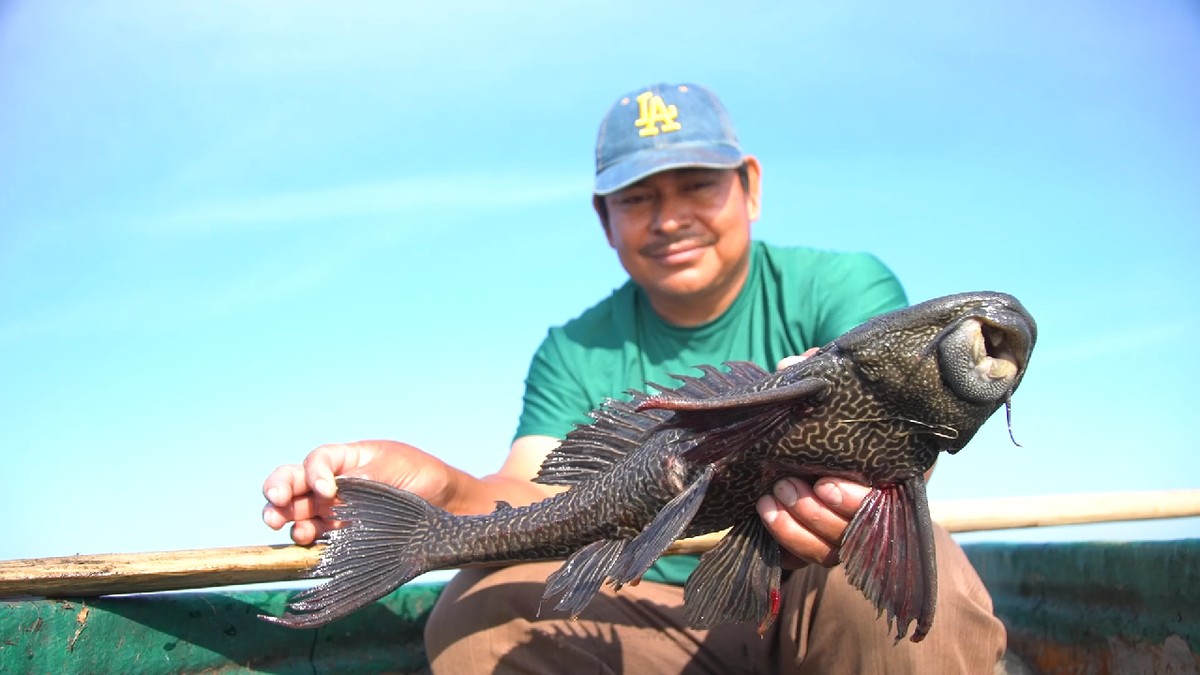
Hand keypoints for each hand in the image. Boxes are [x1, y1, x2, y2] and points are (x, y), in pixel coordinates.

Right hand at [261, 440, 450, 544]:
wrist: (445, 505)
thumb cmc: (422, 475)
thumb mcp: (397, 467)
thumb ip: (366, 477)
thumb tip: (336, 489)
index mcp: (347, 458)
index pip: (317, 460)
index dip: (314, 473)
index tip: (326, 489)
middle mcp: (333, 482)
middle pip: (293, 482)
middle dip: (277, 491)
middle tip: (275, 505)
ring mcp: (334, 509)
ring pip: (297, 510)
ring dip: (286, 518)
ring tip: (289, 528)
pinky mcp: (341, 534)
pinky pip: (316, 536)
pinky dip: (306, 540)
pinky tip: (307, 543)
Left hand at [757, 347, 868, 567]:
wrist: (803, 454)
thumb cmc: (825, 419)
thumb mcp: (827, 397)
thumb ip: (816, 379)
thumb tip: (792, 366)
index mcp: (886, 477)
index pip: (885, 501)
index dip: (855, 500)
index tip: (825, 484)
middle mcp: (870, 512)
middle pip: (853, 531)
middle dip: (818, 512)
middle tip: (786, 484)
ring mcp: (843, 533)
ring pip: (830, 550)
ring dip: (798, 524)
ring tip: (772, 495)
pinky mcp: (816, 545)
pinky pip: (805, 556)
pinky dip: (784, 537)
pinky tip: (764, 511)